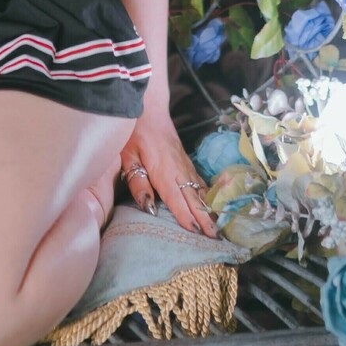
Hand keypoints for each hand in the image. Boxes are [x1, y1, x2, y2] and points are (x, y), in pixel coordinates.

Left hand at [117, 98, 218, 237]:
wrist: (148, 106)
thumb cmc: (134, 131)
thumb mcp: (128, 157)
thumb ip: (138, 183)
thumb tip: (150, 208)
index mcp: (163, 169)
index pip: (176, 198)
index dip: (186, 216)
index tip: (196, 232)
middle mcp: (178, 168)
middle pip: (193, 197)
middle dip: (204, 218)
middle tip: (215, 238)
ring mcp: (185, 163)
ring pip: (199, 190)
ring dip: (209, 209)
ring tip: (217, 228)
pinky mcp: (186, 160)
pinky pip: (199, 181)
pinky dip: (206, 195)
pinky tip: (211, 205)